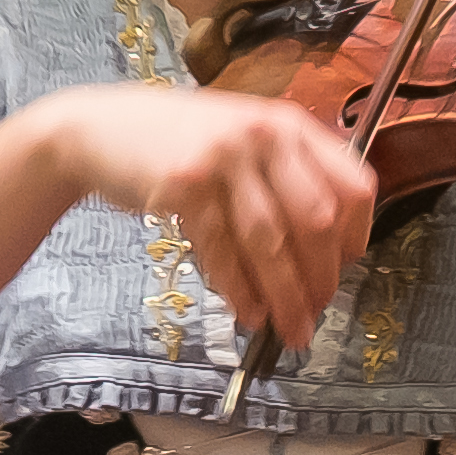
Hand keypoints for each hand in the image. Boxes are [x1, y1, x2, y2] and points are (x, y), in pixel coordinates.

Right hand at [36, 84, 378, 350]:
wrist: (99, 129)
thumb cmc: (180, 144)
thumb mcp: (244, 141)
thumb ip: (286, 180)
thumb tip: (325, 258)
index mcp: (291, 124)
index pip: (352, 185)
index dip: (356, 236)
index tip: (345, 268)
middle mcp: (264, 133)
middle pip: (315, 221)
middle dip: (320, 279)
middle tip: (315, 314)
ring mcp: (224, 156)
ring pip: (270, 242)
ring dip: (284, 296)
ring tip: (289, 330)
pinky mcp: (185, 182)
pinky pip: (223, 250)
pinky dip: (238, 289)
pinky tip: (246, 313)